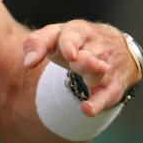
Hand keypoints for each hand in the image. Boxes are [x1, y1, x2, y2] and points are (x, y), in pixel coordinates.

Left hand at [22, 20, 140, 115]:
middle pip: (89, 55)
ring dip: (95, 76)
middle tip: (76, 61)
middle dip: (84, 59)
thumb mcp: (53, 36)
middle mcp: (94, 47)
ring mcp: (104, 67)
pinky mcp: (112, 87)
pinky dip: (98, 104)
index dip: (69, 45)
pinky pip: (107, 95)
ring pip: (101, 73)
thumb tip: (27, 63)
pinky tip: (87, 110)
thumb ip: (36, 44)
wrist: (115, 47)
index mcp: (77, 32)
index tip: (69, 55)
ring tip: (89, 80)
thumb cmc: (72, 42)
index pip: (72, 36)